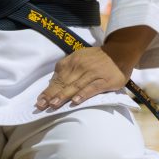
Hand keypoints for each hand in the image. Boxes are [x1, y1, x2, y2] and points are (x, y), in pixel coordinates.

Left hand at [36, 25, 151, 110]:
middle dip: (51, 95)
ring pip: (75, 86)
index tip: (39, 101)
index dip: (48, 90)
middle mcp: (80, 66)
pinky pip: (92, 88)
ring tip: (54, 105)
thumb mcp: (80, 58)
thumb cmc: (97, 59)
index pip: (57, 78)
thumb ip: (67, 69)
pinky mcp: (104, 80)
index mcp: (72, 61)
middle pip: (64, 83)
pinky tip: (75, 101)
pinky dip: (83, 94)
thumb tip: (52, 83)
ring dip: (63, 95)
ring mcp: (92, 73)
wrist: (120, 52)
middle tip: (41, 106)